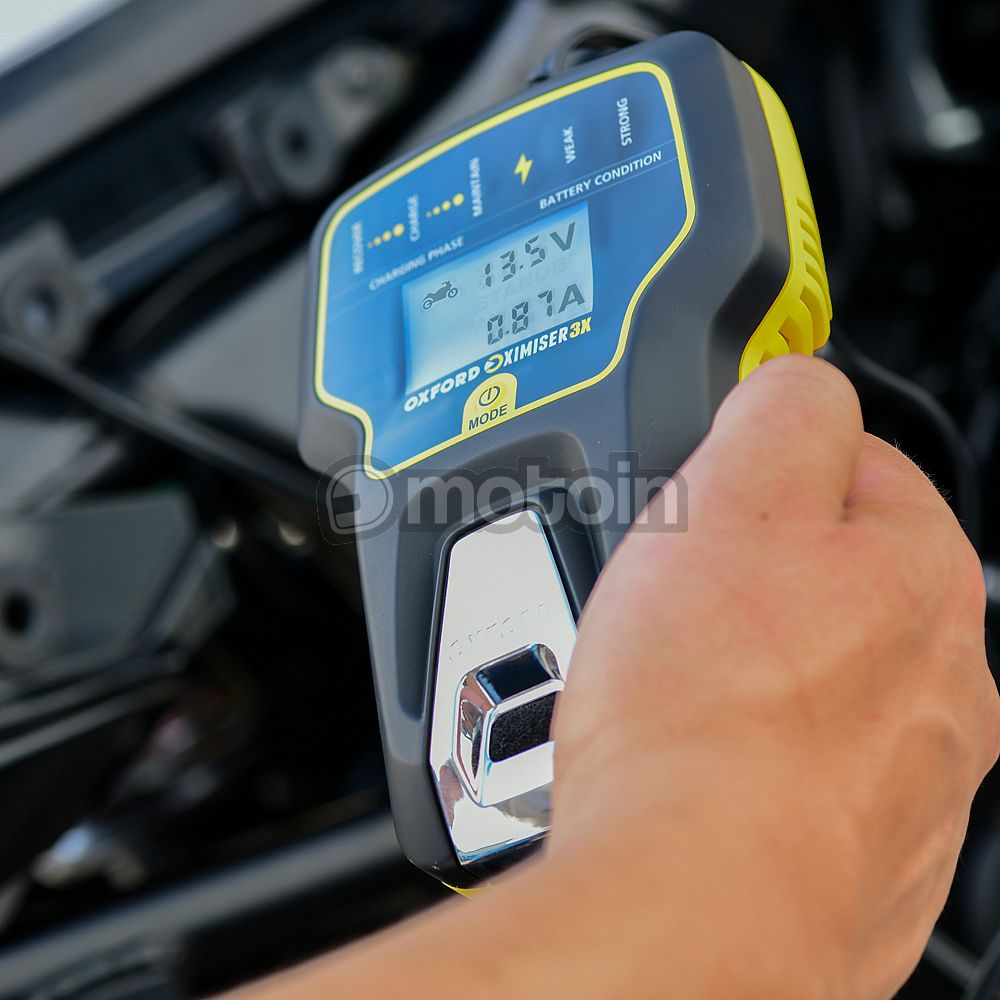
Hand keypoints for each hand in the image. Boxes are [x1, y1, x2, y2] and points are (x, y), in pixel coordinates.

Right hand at [551, 355, 999, 999]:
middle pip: (835, 580)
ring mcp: (908, 779)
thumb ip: (782, 410)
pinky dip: (749, 759)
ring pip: (816, 682)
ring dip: (748, 670)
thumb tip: (798, 382)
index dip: (769, 465)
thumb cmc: (704, 707)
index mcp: (924, 572)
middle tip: (673, 595)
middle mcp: (941, 679)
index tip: (715, 491)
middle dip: (756, 572)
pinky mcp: (859, 857)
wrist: (688, 902)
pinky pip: (796, 773)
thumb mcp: (729, 493)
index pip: (858, 466)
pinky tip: (695, 767)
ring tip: (668, 690)